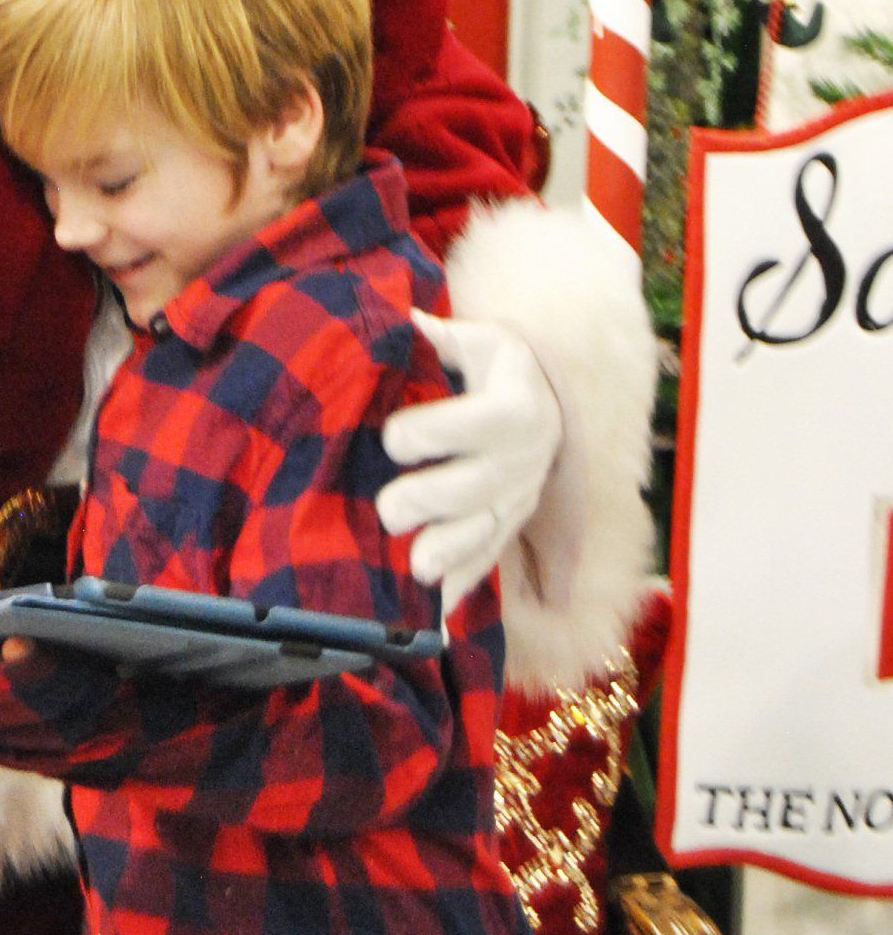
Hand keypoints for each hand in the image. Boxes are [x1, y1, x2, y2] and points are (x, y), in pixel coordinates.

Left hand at [378, 317, 562, 613]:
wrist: (546, 402)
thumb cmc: (495, 367)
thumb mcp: (479, 340)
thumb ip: (441, 336)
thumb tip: (404, 319)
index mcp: (517, 405)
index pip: (480, 422)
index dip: (435, 431)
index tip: (392, 437)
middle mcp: (524, 458)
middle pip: (479, 486)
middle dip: (432, 500)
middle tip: (389, 510)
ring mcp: (519, 499)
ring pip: (487, 530)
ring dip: (451, 553)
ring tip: (416, 570)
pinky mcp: (510, 528)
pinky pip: (489, 560)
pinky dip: (462, 588)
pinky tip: (435, 615)